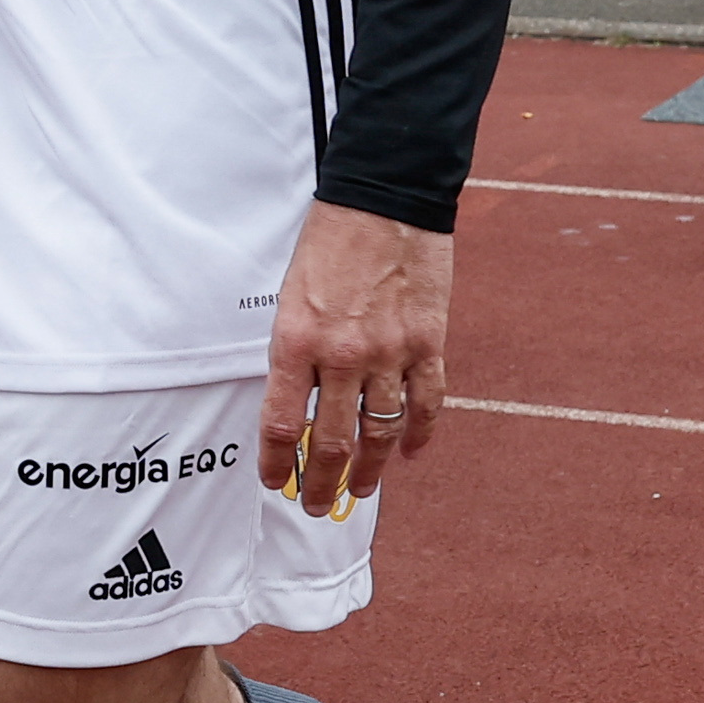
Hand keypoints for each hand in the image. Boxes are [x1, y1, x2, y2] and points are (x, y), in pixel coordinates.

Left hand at [262, 203, 452, 521]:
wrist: (384, 199)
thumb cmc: (331, 241)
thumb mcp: (291, 295)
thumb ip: (294, 350)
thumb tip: (294, 400)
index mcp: (296, 341)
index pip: (280, 422)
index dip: (276, 462)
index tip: (275, 482)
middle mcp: (341, 355)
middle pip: (330, 441)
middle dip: (321, 482)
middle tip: (315, 503)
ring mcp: (389, 353)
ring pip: (380, 434)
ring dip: (369, 470)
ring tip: (360, 490)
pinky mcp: (428, 344)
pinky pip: (426, 404)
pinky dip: (419, 435)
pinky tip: (411, 454)